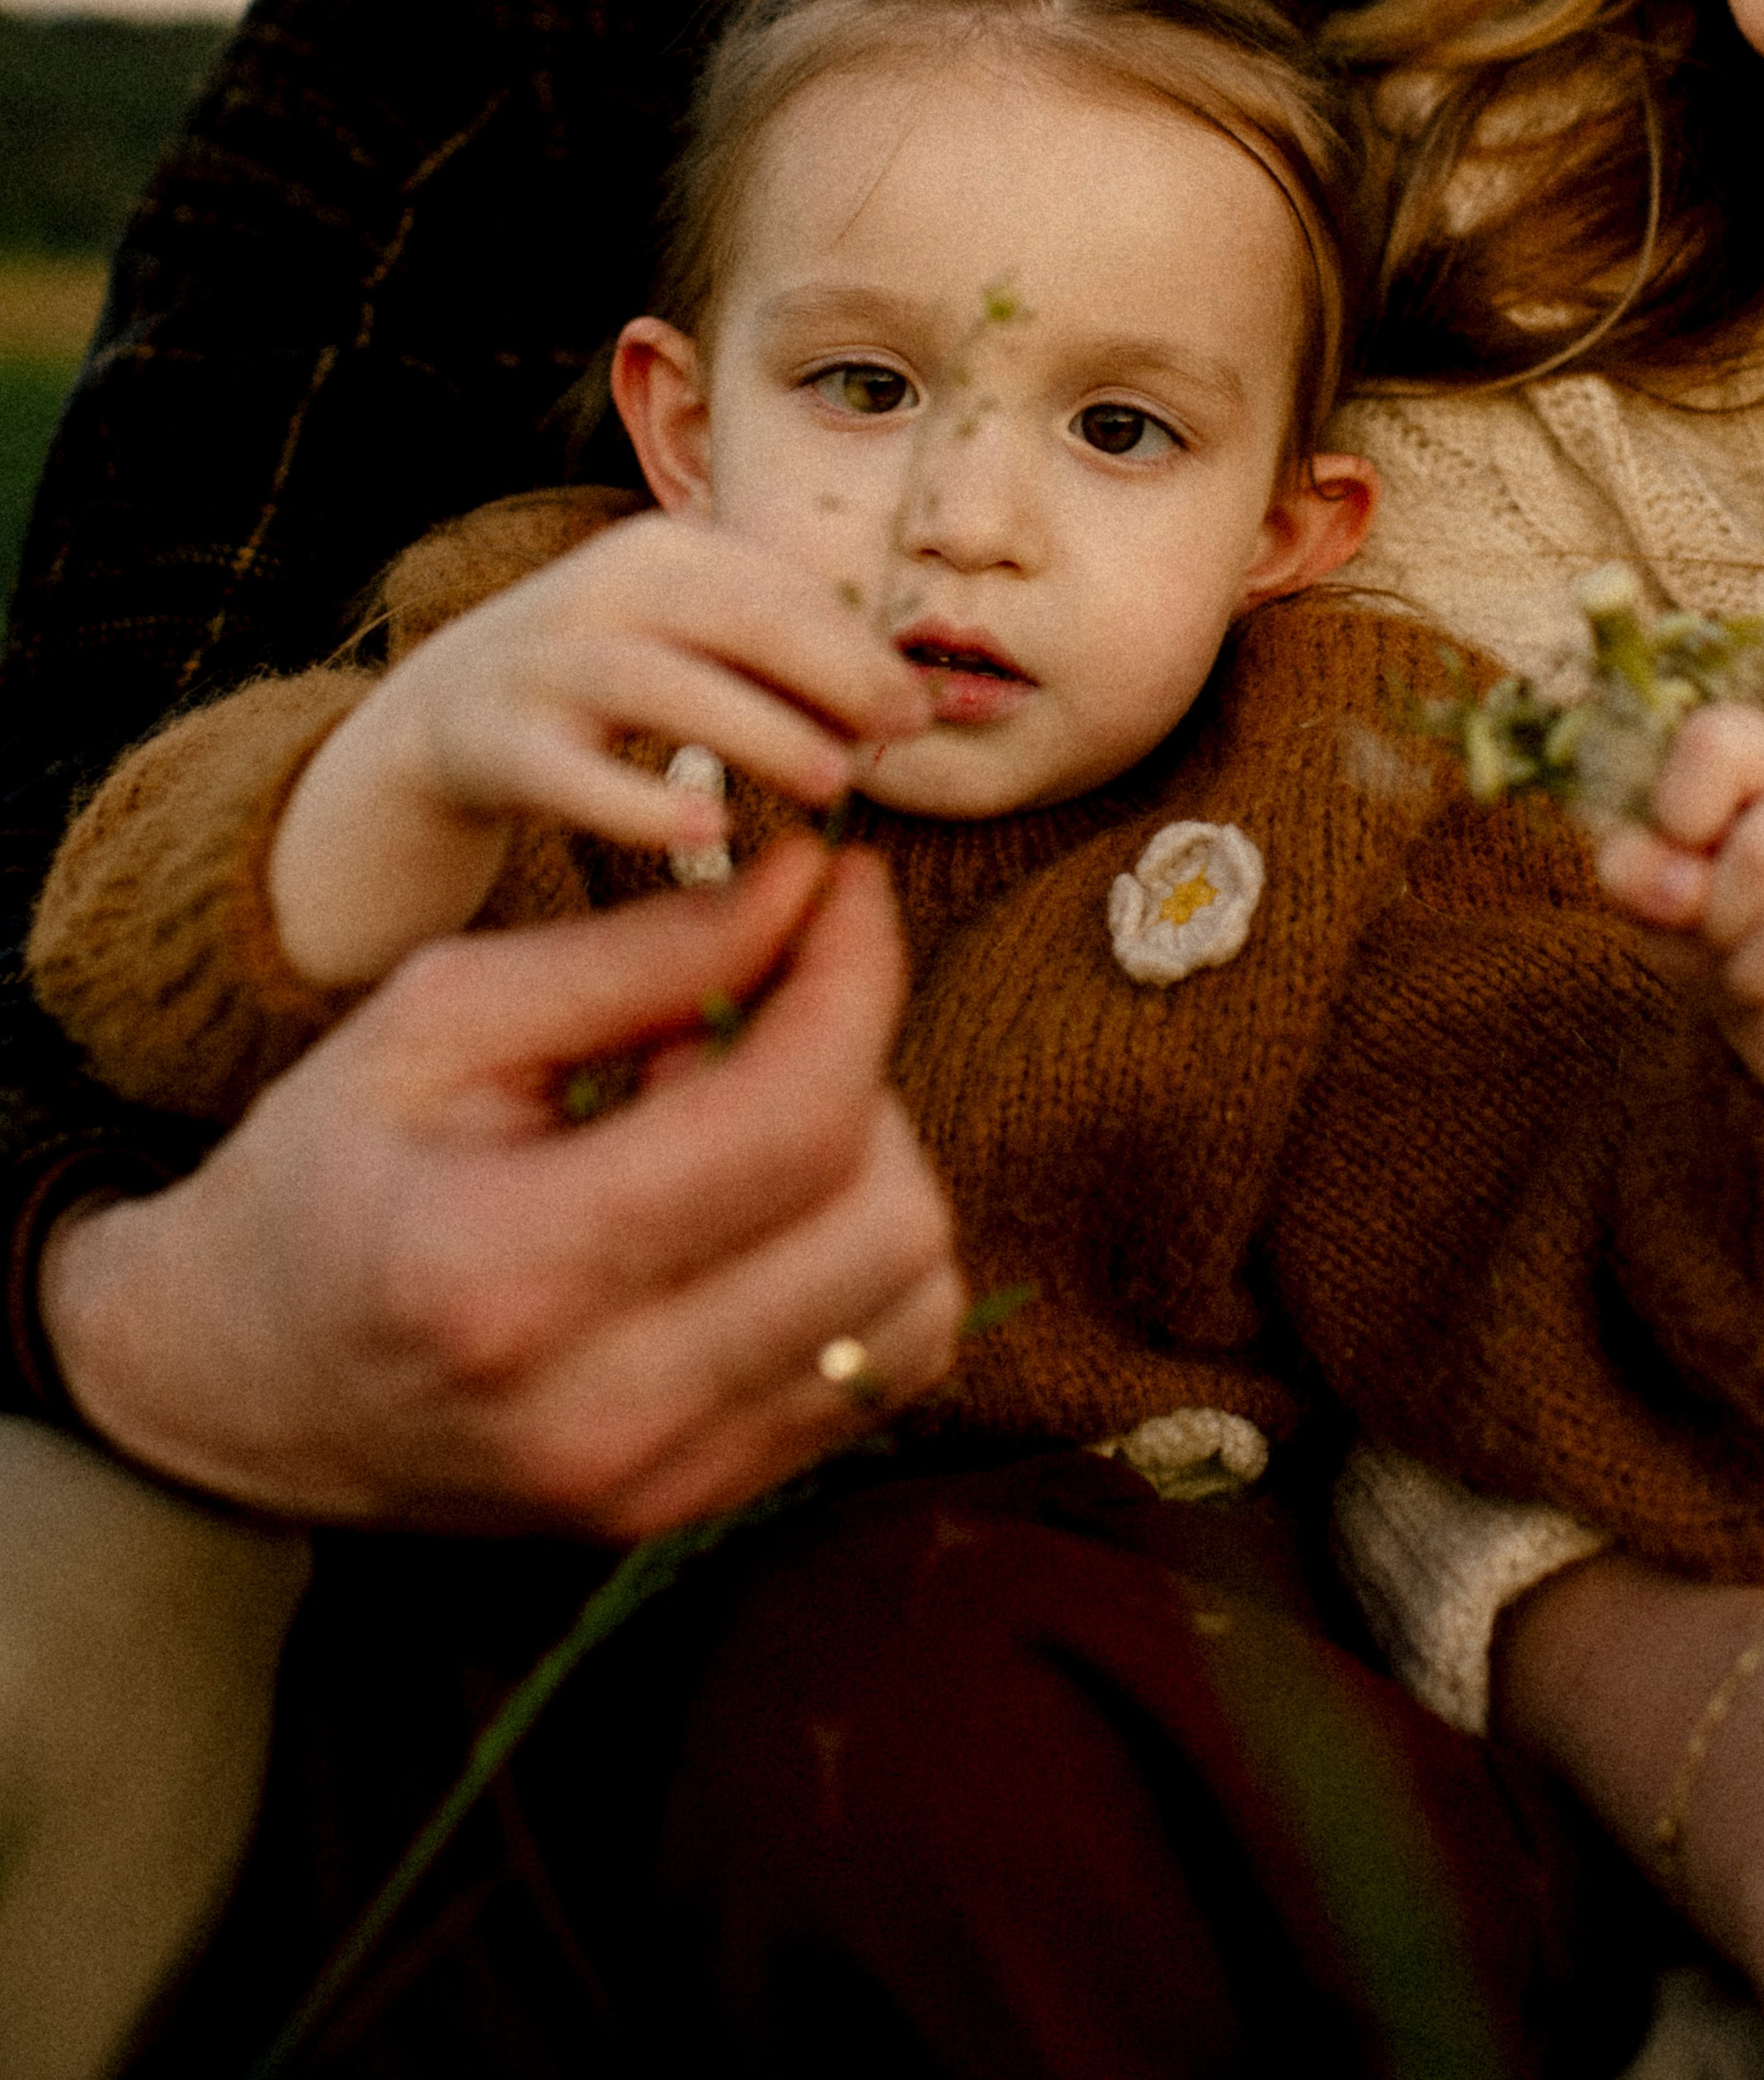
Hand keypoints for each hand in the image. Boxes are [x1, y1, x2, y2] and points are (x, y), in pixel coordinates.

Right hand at [41, 834, 964, 1533]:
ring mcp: (661, 1481)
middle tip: (739, 1025)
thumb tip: (812, 884)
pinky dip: (858, 1260)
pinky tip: (747, 1212)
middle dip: (854, 1073)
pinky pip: (881, 1367)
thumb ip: (642, 951)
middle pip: (884, 1211)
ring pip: (912, 1295)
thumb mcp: (444, 1018)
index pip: (794, 1119)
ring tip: (727, 1127)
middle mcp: (605, 1406)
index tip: (845, 887)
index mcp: (511, 1267)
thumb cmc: (321, 1171)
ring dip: (864, 1171)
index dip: (856, 977)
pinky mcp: (697, 1505)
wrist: (225, 1384)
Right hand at [272, 510, 933, 981]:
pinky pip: (567, 771)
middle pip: (731, 615)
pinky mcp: (496, 742)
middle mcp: (601, 590)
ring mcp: (541, 662)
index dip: (857, 643)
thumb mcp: (692, 642)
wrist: (443, 715)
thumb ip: (784, 661)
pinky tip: (703, 827)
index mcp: (663, 552)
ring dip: (753, 728)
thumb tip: (907, 704)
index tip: (918, 704)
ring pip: (656, 684)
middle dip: (827, 669)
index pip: (779, 587)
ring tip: (832, 780)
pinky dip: (636, 799)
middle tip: (898, 732)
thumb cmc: (609, 679)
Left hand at [1591, 703, 1763, 1109]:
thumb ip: (1639, 873)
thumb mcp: (1658, 896)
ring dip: (1750, 978)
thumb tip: (1669, 888)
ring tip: (1749, 982)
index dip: (1676, 810)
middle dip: (1717, 922)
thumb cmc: (1721, 926)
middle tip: (1714, 945)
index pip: (1719, 743)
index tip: (1671, 867)